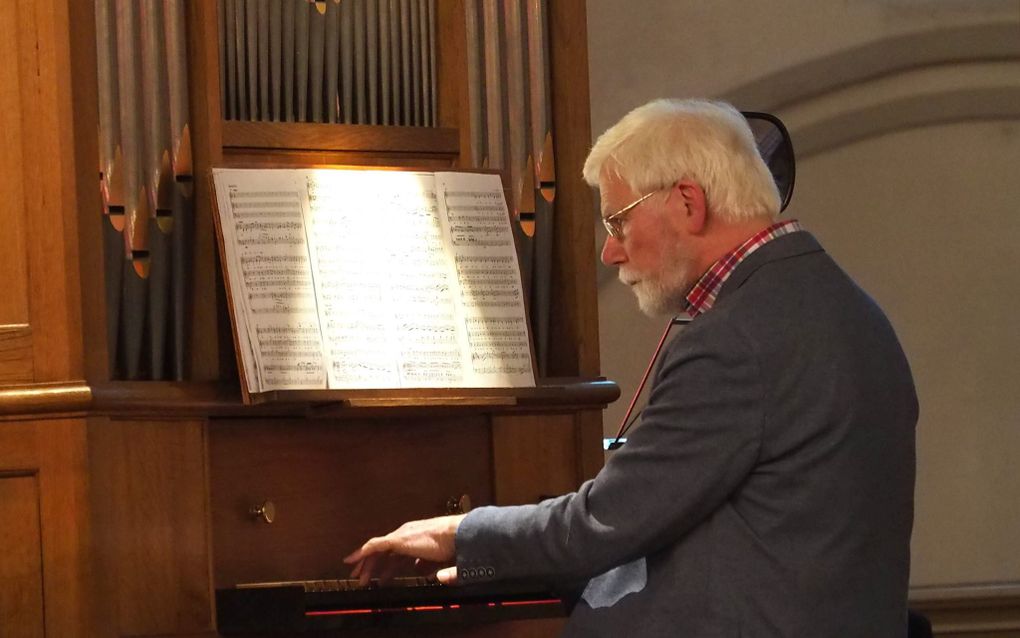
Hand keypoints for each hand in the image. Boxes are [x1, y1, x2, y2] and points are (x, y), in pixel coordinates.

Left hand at [344, 514, 465, 584]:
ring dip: (368, 565)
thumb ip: (426, 565)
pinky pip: (374, 546)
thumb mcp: (436, 560)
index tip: (380, 577)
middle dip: (373, 566)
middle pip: (384, 553)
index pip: (395, 554)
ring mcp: (400, 536)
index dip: (386, 566)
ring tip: (360, 579)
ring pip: (377, 551)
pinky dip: (362, 552)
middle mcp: (405, 535)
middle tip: (363, 579)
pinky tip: (353, 560)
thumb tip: (420, 572)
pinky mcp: (396, 540)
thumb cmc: (451, 546)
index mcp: (414, 539)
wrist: (456, 536)